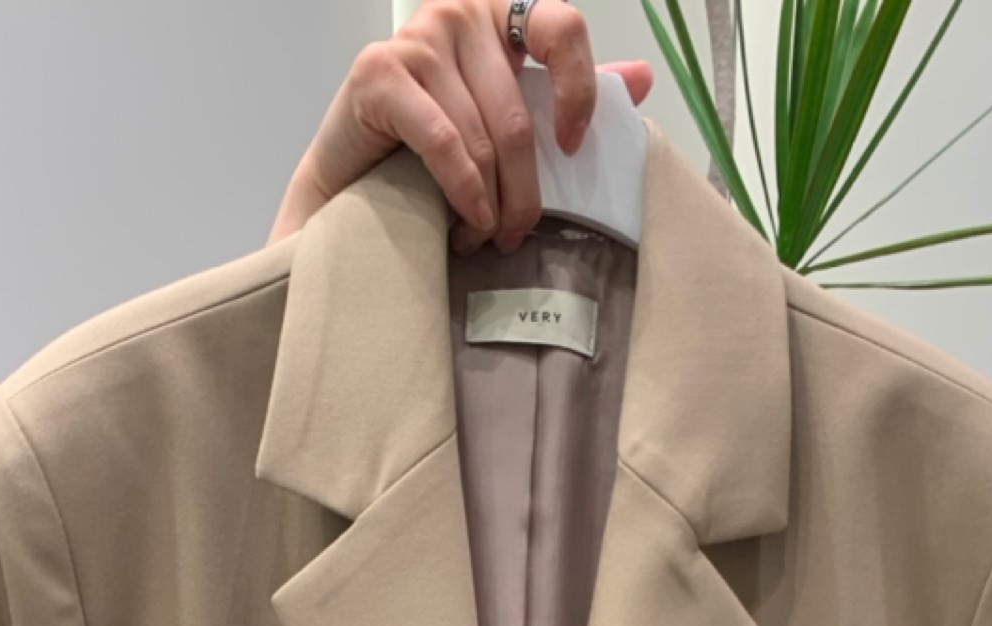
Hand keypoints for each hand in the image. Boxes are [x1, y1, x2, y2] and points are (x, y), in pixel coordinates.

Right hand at [269, 1, 652, 251]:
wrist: (349, 178)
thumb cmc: (429, 150)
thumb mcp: (506, 114)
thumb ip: (565, 91)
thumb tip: (641, 77)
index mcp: (498, 12)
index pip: (562, 28)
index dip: (578, 89)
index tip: (572, 146)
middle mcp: (457, 11)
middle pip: (518, 112)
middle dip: (524, 189)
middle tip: (518, 233)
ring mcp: (417, 37)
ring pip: (482, 136)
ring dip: (489, 203)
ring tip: (484, 237)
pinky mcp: (380, 72)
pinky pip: (444, 142)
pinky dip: (462, 192)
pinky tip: (466, 223)